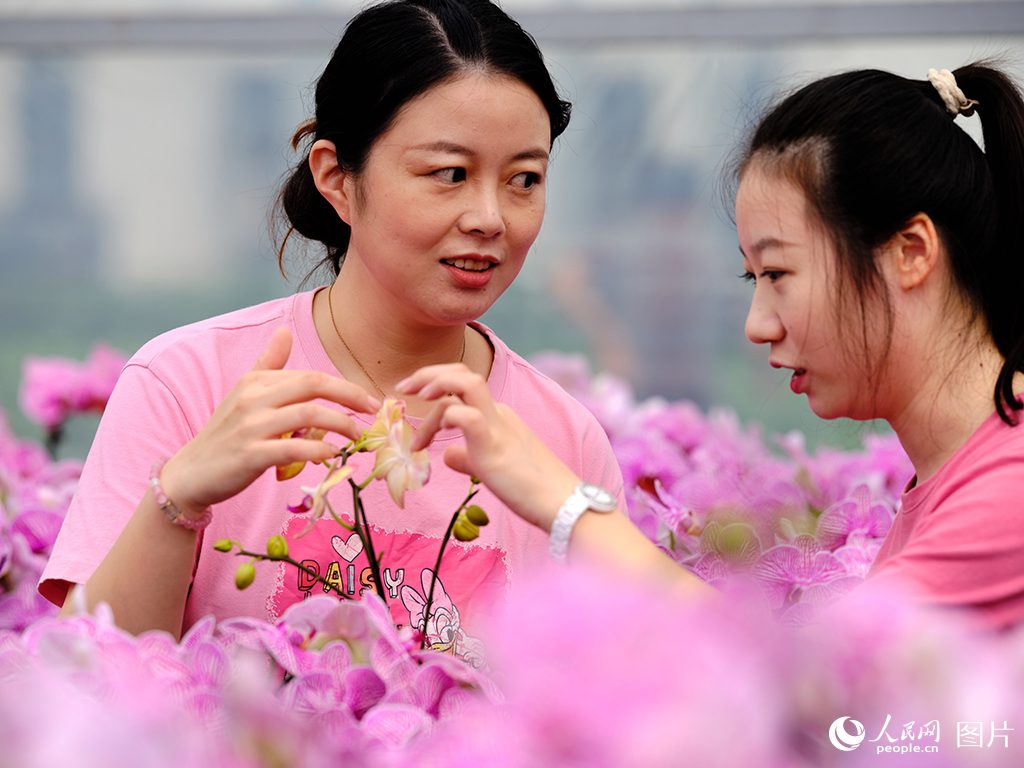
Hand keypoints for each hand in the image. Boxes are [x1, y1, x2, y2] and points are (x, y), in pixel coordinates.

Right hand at [159, 327, 380, 517]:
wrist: (191, 473)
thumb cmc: (226, 434)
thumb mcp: (244, 394)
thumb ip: (268, 364)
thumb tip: (284, 332)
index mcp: (256, 381)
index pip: (310, 376)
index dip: (345, 387)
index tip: (369, 401)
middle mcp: (253, 398)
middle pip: (313, 385)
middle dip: (350, 396)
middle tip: (372, 412)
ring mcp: (250, 426)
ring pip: (308, 414)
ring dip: (340, 425)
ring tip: (356, 437)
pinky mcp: (250, 455)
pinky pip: (293, 447)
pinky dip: (318, 449)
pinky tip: (331, 455)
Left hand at [397, 364, 579, 531]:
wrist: (564, 504)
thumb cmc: (533, 490)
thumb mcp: (492, 468)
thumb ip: (467, 458)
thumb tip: (446, 454)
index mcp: (499, 416)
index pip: (462, 387)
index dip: (434, 388)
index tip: (411, 403)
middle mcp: (499, 413)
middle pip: (462, 373)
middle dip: (428, 373)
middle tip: (402, 388)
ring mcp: (498, 425)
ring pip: (465, 382)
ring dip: (434, 385)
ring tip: (414, 401)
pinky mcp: (494, 445)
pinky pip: (467, 416)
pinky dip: (446, 418)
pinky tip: (435, 440)